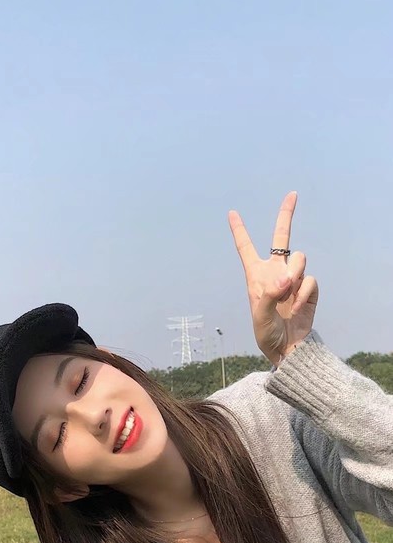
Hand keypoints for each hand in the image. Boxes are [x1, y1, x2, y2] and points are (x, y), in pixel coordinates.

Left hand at [228, 192, 318, 365]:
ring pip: (300, 258)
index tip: (232, 213)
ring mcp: (293, 279)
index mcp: (256, 276)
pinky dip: (304, 293)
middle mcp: (275, 272)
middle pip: (282, 237)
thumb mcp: (260, 318)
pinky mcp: (309, 289)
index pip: (246, 248)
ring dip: (295, 273)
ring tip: (288, 297)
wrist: (289, 348)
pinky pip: (310, 280)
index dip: (239, 231)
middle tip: (292, 194)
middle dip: (287, 214)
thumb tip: (286, 278)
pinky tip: (297, 308)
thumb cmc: (267, 334)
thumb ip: (269, 295)